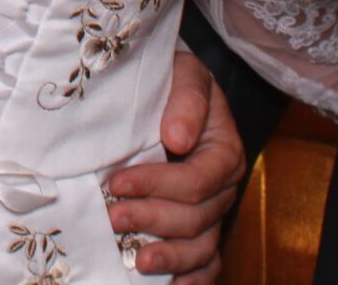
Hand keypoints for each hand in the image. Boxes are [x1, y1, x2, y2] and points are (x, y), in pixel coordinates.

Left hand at [103, 49, 243, 282]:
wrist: (169, 88)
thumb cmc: (173, 80)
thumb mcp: (184, 73)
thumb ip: (187, 98)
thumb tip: (178, 138)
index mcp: (224, 149)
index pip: (198, 179)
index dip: (158, 184)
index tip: (118, 182)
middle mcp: (224, 187)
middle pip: (196, 217)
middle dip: (152, 219)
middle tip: (113, 217)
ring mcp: (213, 211)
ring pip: (201, 246)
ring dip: (170, 257)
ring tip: (137, 262)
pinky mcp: (200, 229)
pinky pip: (208, 264)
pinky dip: (192, 279)